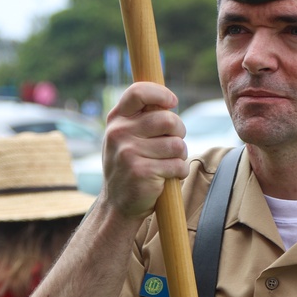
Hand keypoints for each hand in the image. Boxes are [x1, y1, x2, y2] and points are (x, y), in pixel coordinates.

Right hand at [101, 82, 189, 220]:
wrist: (118, 203)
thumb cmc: (132, 164)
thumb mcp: (128, 136)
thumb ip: (143, 117)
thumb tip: (169, 100)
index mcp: (117, 119)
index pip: (138, 92)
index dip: (161, 93)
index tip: (172, 102)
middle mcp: (119, 133)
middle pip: (169, 120)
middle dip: (179, 132)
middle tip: (172, 144)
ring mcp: (128, 152)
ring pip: (177, 145)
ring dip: (180, 156)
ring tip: (166, 163)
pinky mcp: (141, 172)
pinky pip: (178, 165)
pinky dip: (179, 172)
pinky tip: (165, 178)